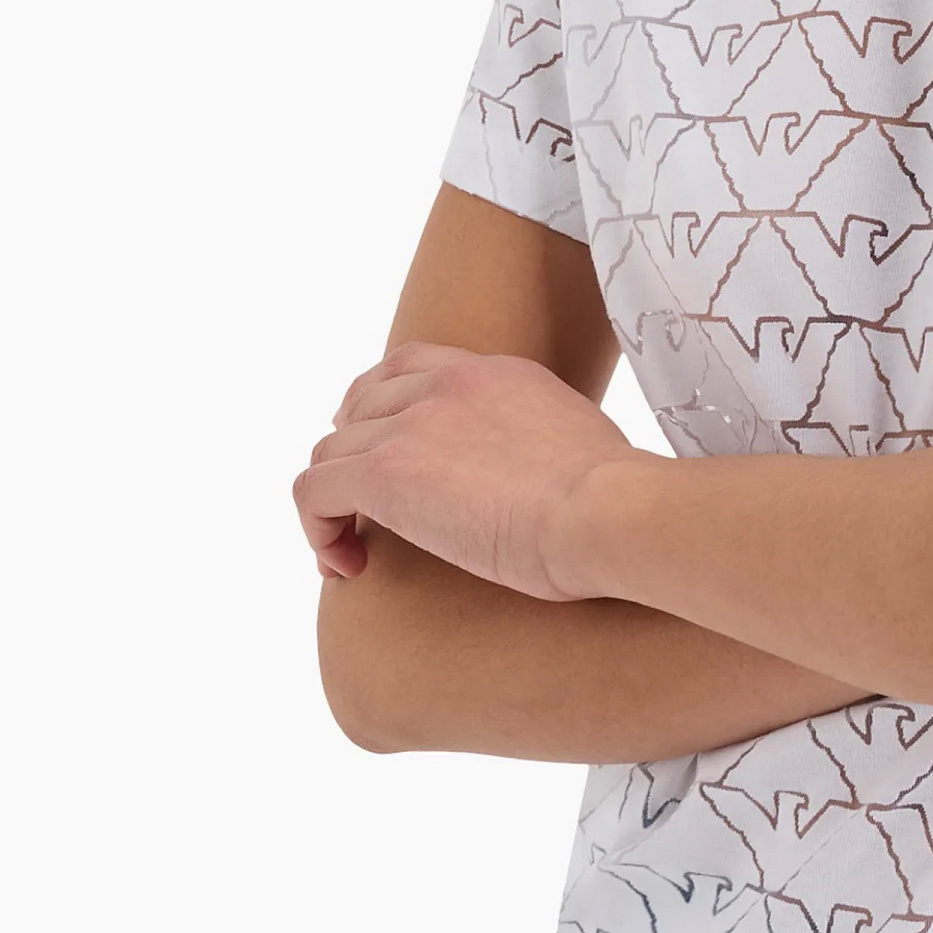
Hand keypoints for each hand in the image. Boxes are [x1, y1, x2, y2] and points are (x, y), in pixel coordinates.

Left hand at [293, 341, 639, 597]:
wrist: (609, 509)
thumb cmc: (618, 503)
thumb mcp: (583, 450)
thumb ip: (547, 449)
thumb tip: (555, 485)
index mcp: (497, 374)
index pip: (410, 364)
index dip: (379, 405)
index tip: (383, 450)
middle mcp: (448, 386)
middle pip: (360, 400)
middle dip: (349, 451)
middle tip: (359, 508)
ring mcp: (415, 424)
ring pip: (330, 450)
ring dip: (332, 502)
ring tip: (353, 553)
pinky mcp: (388, 473)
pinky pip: (314, 492)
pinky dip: (317, 531)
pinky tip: (347, 568)